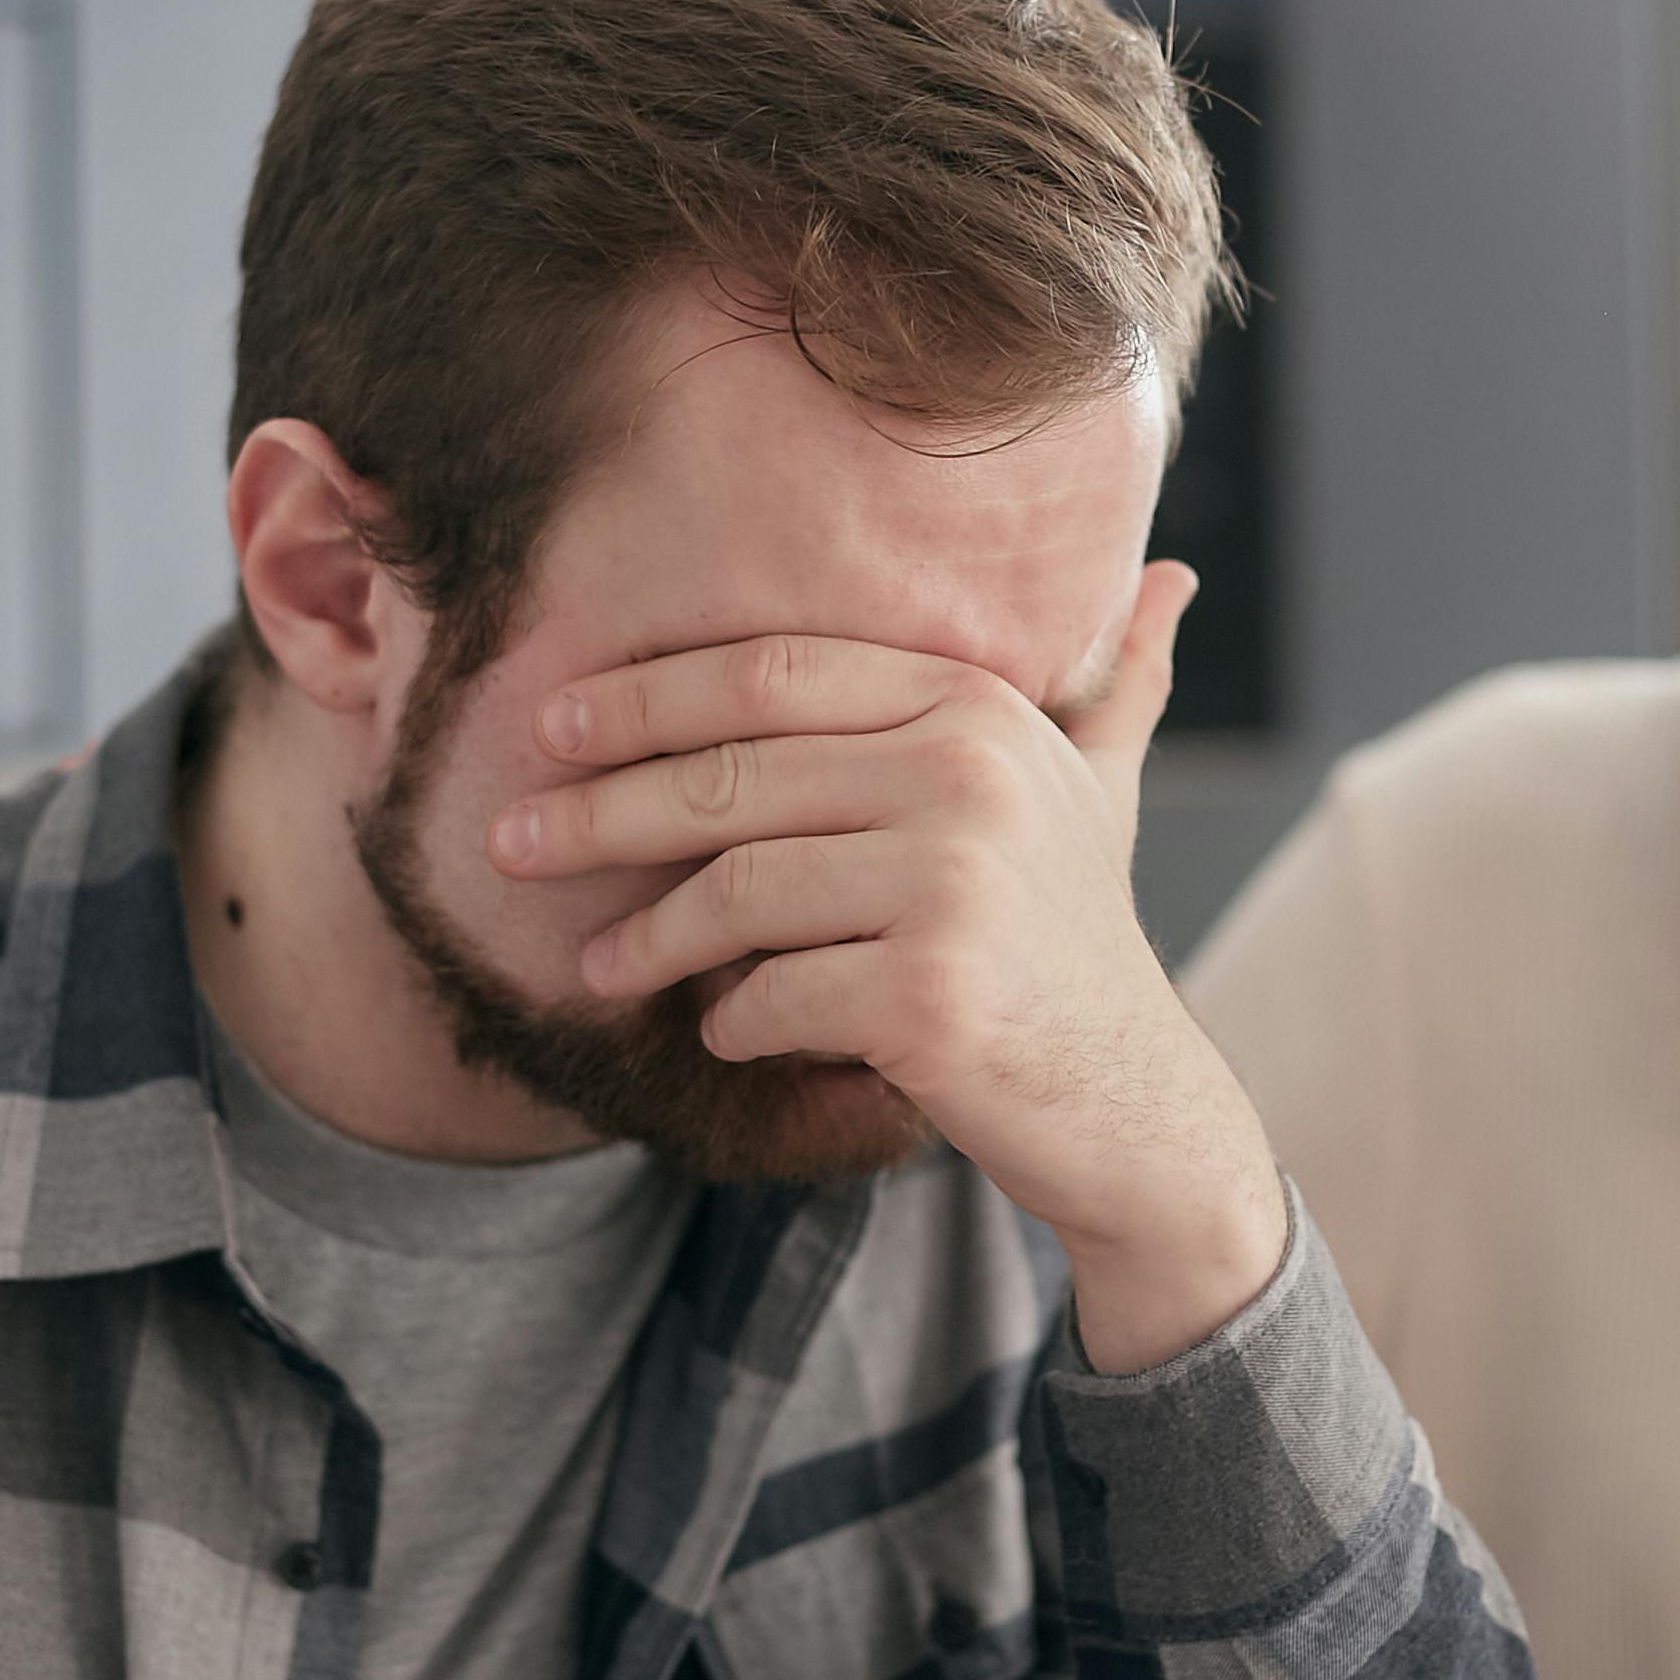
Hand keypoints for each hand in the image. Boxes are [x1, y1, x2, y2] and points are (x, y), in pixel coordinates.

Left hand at [488, 560, 1284, 1370]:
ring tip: (599, 964)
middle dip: (597, 811)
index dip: (644, 696)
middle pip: (728, 779)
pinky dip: (731, 1020)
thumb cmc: (1078, 939)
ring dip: (648, 938)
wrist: (1138, 1105)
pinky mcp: (930, 996)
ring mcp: (954, 886)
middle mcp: (970, 777)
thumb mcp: (1096, 792)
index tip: (552, 726)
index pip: (768, 676)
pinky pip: (769, 996)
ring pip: (735, 894)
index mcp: (978, 706)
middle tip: (508, 840)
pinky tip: (727, 1030)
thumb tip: (1172, 574)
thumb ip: (1113, 684)